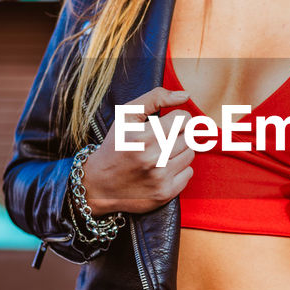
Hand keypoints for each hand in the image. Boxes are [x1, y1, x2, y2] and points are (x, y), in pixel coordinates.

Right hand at [81, 86, 195, 215]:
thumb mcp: (127, 115)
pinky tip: (162, 169)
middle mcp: (152, 159)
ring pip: (190, 154)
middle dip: (178, 134)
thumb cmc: (116, 145)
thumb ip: (156, 98)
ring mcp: (159, 178)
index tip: (166, 123)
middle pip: (188, 136)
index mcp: (143, 137)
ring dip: (179, 151)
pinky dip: (179, 169)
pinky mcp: (165, 193)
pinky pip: (189, 173)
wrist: (99, 184)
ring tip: (161, 153)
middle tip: (162, 139)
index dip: (176, 118)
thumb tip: (186, 95)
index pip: (184, 119)